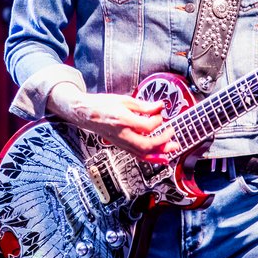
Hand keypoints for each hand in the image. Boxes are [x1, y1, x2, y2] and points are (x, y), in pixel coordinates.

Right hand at [47, 84, 179, 162]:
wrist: (85, 113)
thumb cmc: (102, 105)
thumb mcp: (124, 100)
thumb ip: (143, 105)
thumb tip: (159, 106)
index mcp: (123, 120)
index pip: (147, 126)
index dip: (158, 120)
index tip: (160, 113)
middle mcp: (122, 134)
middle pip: (146, 145)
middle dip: (163, 142)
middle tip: (172, 132)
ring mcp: (121, 142)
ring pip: (142, 154)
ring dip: (159, 154)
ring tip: (172, 150)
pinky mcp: (120, 146)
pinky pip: (136, 155)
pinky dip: (150, 158)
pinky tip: (159, 157)